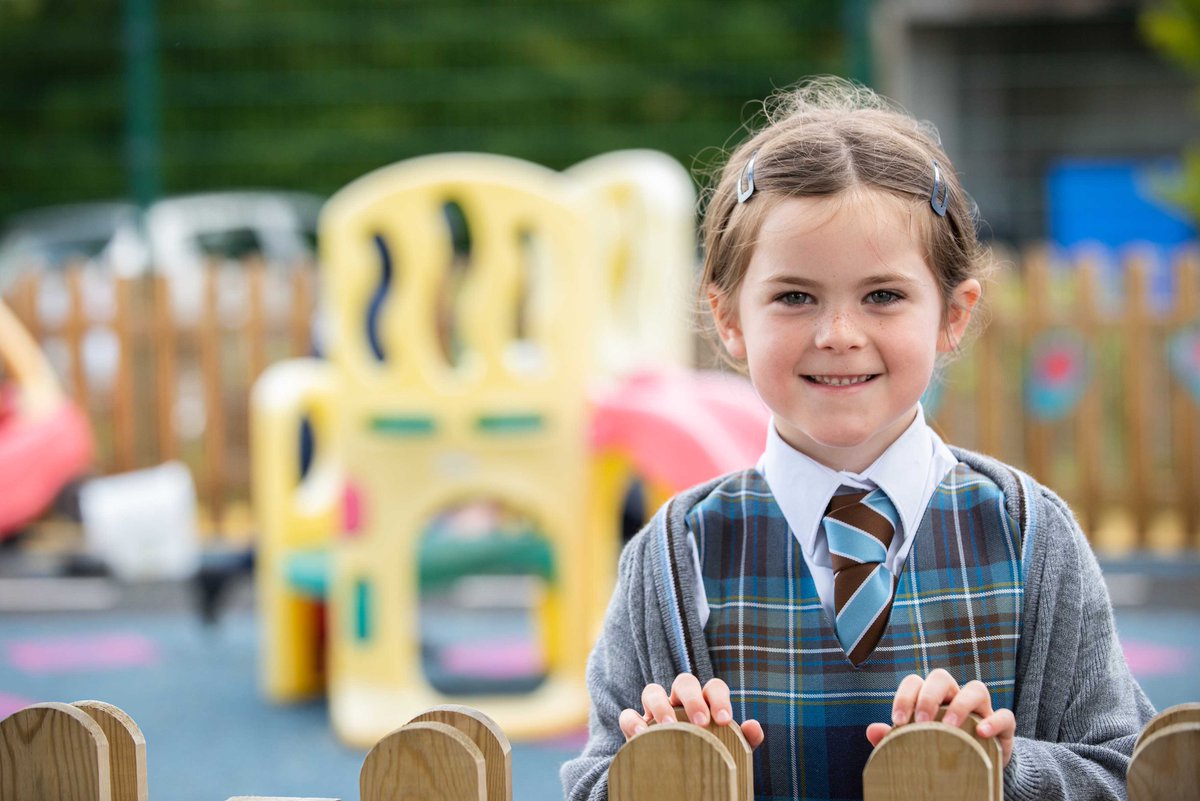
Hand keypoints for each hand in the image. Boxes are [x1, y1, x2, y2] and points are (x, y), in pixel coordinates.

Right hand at [618, 674, 764, 749]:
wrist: (679, 779)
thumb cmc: (706, 756)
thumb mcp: (727, 750)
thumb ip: (742, 740)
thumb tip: (754, 726)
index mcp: (704, 702)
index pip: (713, 687)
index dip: (719, 698)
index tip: (723, 721)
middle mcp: (679, 701)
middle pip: (684, 682)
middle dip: (692, 698)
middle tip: (701, 722)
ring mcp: (655, 711)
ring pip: (652, 690)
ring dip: (660, 704)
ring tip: (668, 724)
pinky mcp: (635, 726)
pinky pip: (628, 715)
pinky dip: (632, 720)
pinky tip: (642, 734)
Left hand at [865, 669, 1014, 766]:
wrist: (978, 768)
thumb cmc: (941, 749)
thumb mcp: (917, 744)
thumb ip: (893, 737)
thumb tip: (872, 730)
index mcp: (931, 698)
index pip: (915, 683)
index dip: (904, 697)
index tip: (897, 721)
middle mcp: (955, 696)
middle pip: (941, 677)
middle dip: (929, 696)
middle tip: (920, 722)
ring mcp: (981, 708)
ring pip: (975, 688)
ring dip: (960, 704)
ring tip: (949, 727)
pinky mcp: (1003, 725)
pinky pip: (1005, 715)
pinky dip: (995, 721)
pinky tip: (982, 733)